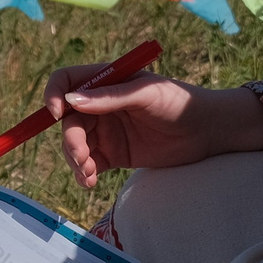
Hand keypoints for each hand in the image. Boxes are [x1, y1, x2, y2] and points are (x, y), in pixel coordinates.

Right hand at [48, 68, 253, 188]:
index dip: (54, 95)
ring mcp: (106, 131)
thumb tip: (70, 101)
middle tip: (82, 157)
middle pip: (68, 120)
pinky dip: (83, 173)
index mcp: (106, 81)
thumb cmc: (179, 102)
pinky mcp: (114, 155)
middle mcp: (100, 105)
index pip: (66, 81)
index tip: (56, 113)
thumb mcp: (146, 94)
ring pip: (74, 144)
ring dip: (74, 160)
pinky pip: (88, 164)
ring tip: (89, 173)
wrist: (207, 132)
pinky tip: (90, 182)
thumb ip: (110, 98)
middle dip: (70, 139)